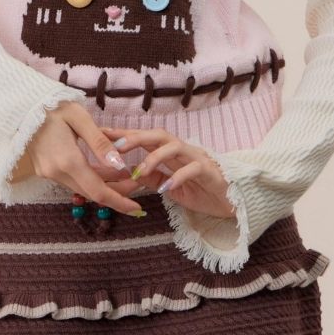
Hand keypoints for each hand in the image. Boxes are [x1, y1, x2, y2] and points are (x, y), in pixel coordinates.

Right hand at [8, 100, 145, 215]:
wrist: (22, 106)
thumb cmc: (53, 107)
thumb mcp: (80, 118)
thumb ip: (100, 143)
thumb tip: (120, 165)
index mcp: (67, 160)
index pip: (97, 191)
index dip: (119, 201)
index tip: (137, 209)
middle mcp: (56, 172)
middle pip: (91, 192)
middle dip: (116, 192)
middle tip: (137, 183)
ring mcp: (49, 173)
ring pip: (82, 187)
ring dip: (104, 184)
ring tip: (125, 174)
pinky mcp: (45, 170)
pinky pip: (72, 180)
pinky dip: (90, 178)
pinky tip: (104, 170)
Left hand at [100, 126, 237, 220]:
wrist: (232, 200)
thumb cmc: (200, 190)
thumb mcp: (169, 187)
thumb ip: (151, 179)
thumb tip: (125, 176)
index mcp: (171, 153)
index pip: (145, 139)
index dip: (124, 135)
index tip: (101, 134)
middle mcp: (182, 150)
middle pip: (157, 135)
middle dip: (136, 138)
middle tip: (115, 146)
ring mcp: (196, 158)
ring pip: (174, 146)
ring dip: (154, 157)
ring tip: (139, 171)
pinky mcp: (209, 171)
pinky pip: (192, 169)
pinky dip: (178, 177)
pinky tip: (166, 189)